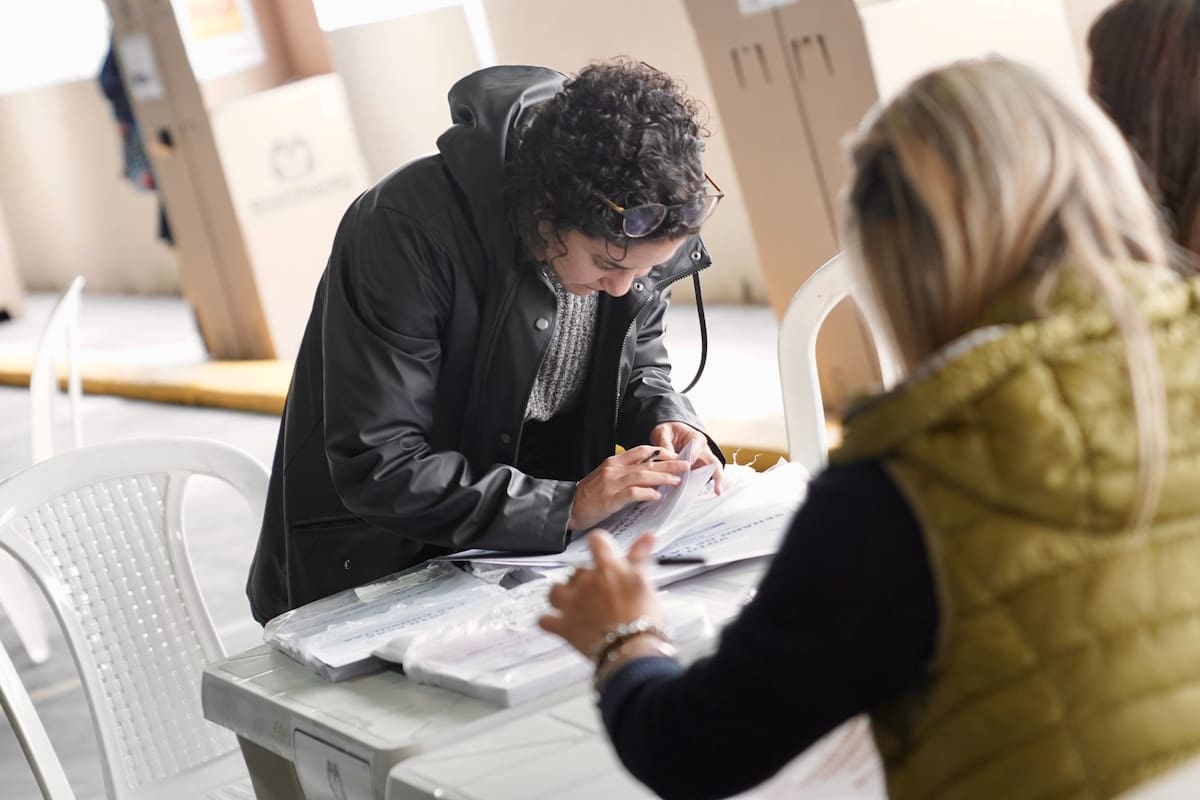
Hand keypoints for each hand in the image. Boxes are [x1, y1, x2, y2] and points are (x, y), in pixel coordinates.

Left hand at [539, 530, 660, 656]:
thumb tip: (648, 535)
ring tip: (573, 602)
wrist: (632, 649)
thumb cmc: (644, 618)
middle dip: (585, 578)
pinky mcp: (563, 626)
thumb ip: (641, 556)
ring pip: (554, 590)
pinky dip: (549, 621)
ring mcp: (571, 604)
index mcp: (607, 568)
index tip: (603, 551)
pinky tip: (557, 622)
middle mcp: (585, 582)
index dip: (600, 544)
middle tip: (600, 591)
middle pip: (577, 570)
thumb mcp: (645, 582)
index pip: (597, 540)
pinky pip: (544, 620)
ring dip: (561, 594)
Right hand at [569, 445, 689, 529]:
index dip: (660, 452)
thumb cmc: (587, 495)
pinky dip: (646, 493)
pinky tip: (657, 496)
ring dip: (663, 477)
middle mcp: (615, 469)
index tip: (674, 455)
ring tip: (677, 480)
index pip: (641, 451)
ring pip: (643, 476)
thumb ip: (623, 474)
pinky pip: (633, 493)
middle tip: (685, 465)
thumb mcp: (605, 477)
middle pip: (647, 462)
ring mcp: (613, 483)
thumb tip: (646, 475)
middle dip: (669, 463)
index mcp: (614, 462)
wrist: (568, 507)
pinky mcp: (611, 499)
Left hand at [651, 421, 722, 493]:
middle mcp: (702, 450)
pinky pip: (699, 477)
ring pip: (710, 472)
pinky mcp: (697, 468)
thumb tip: (669, 459)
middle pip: (714, 462)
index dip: (690, 459)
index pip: (697, 450)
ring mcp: (701, 460)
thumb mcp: (663, 432)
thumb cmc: (668, 431)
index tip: (684, 468)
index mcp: (696, 438)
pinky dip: (697, 485)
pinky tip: (692, 494)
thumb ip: (664, 444)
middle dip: (717, 475)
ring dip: (710, 483)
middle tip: (717, 490)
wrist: (669, 432)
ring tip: (712, 494)